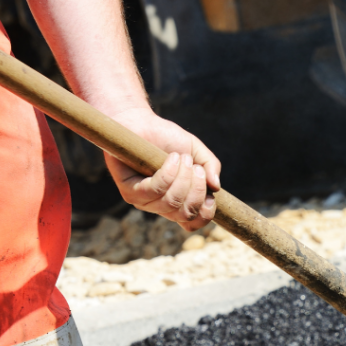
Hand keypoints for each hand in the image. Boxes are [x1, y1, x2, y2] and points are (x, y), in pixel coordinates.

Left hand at [103, 107, 222, 230]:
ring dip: (183, 178)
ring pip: (172, 202)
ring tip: (183, 158)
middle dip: (197, 191)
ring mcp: (144, 202)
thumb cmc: (167, 139)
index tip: (211, 197)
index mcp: (177, 203)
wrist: (140, 122)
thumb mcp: (196, 151)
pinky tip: (172, 159)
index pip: (191, 224)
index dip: (205, 214)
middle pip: (185, 214)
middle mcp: (160, 207)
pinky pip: (156, 190)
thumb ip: (211, 167)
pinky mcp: (129, 192)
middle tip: (196, 168)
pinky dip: (169, 173)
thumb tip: (216, 187)